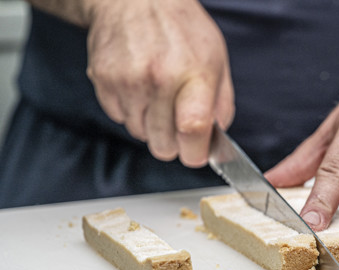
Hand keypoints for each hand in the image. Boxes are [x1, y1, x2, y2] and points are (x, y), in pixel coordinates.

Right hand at [85, 0, 233, 166]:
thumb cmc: (182, 30)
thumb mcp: (217, 60)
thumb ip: (221, 104)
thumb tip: (216, 140)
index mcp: (194, 74)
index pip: (193, 129)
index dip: (195, 153)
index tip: (196, 155)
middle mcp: (159, 78)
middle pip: (163, 144)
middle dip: (173, 144)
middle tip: (178, 126)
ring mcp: (127, 80)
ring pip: (140, 134)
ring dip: (151, 126)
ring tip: (158, 97)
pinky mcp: (102, 80)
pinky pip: (119, 118)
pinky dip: (131, 112)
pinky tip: (139, 88)